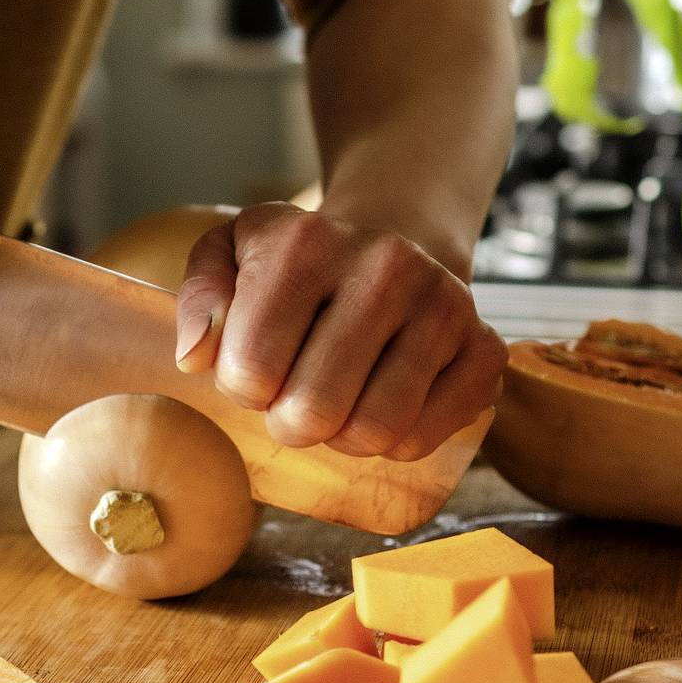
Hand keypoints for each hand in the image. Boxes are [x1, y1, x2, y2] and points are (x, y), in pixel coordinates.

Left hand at [174, 202, 504, 459]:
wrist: (397, 240)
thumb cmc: (299, 265)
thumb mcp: (231, 254)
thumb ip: (200, 299)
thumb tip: (196, 357)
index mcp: (306, 243)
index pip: (251, 369)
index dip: (243, 389)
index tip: (258, 370)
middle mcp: (385, 266)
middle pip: (314, 409)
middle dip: (290, 423)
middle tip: (294, 401)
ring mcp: (443, 305)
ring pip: (375, 430)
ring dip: (343, 437)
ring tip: (338, 404)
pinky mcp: (485, 347)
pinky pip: (425, 436)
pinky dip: (396, 442)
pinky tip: (383, 403)